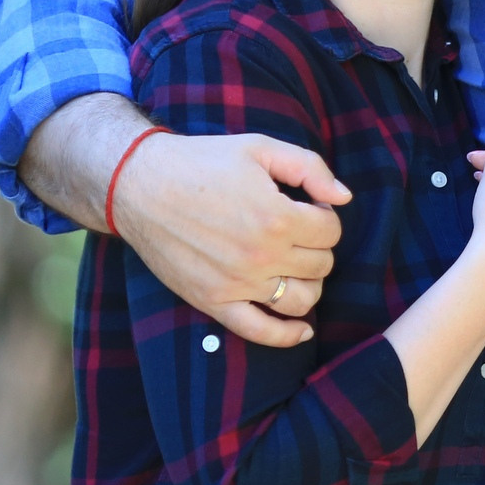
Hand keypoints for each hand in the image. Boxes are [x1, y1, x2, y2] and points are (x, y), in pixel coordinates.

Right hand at [111, 132, 350, 346]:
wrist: (140, 185)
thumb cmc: (202, 161)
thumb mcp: (259, 148)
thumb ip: (309, 167)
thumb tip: (343, 197)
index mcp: (277, 217)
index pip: (331, 232)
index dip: (324, 217)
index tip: (308, 208)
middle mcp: (261, 256)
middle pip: (321, 265)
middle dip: (317, 247)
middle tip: (297, 231)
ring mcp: (238, 283)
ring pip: (302, 300)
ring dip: (309, 284)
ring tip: (296, 265)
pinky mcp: (214, 301)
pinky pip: (261, 332)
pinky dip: (288, 335)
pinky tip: (302, 328)